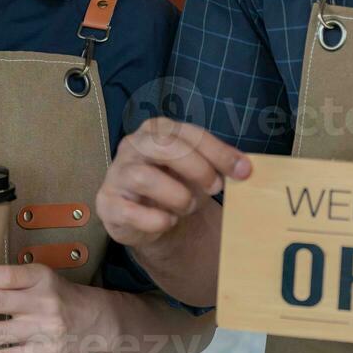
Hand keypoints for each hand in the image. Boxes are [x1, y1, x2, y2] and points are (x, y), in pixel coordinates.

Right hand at [95, 118, 250, 247]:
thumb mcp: (200, 171)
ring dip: (176, 196)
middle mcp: (133, 145)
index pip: (190, 133)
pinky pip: (129, 210)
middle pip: (165, 147)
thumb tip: (245, 168)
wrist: (151, 219)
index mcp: (158, 130)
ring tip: (187, 207)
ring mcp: (117, 173)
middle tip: (215, 188)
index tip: (244, 171)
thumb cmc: (177, 185)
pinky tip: (167, 222)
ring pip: (144, 177)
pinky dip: (154, 219)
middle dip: (198, 168)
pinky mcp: (107, 202)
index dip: (219, 152)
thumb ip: (219, 165)